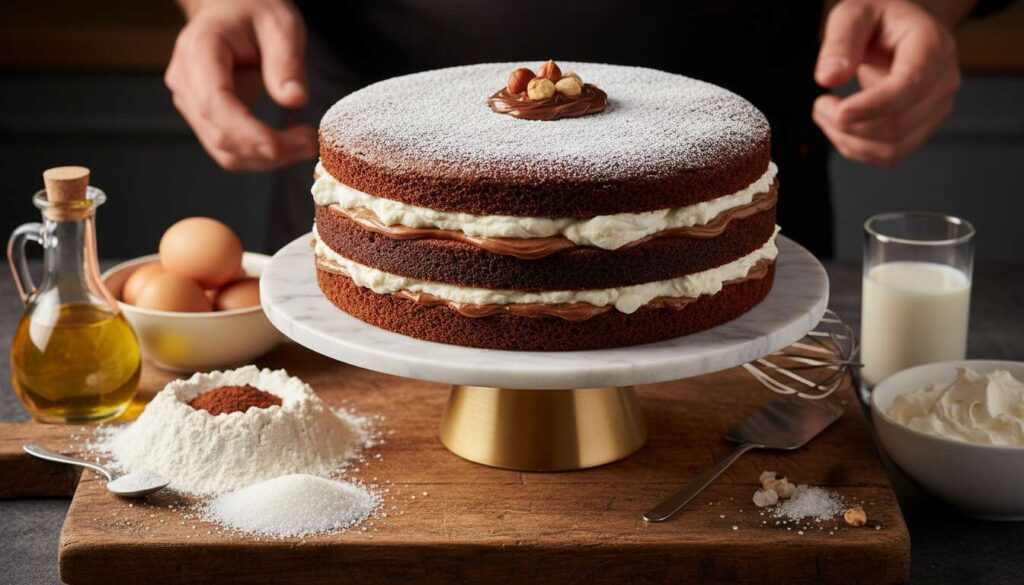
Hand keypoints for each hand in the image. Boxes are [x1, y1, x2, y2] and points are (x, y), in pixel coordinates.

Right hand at [165, 0, 317, 169]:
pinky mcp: (203, 116)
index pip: (214, 103)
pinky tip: (288, 144)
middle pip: (220, 134)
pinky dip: (259, 155)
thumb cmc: (255, 10)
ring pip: (224, 150)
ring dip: (266, 159)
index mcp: (199, 50)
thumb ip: (286, 60)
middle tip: (310, 143)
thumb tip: (294, 99)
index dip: (245, 132)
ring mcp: (190, 101)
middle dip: (267, 150)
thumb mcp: (281, 24)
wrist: (233, 8)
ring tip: (305, 143)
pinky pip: (229, 148)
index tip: (280, 147)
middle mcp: (186, 79)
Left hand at [812, 0, 962, 165]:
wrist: (903, 27)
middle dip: (849, 125)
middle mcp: (943, 81)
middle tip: (820, 105)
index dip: (871, 106)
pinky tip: (842, 127)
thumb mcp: (854, 14)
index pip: (908, 87)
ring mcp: (936, 108)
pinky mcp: (923, 127)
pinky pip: (890, 154)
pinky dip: (857, 148)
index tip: (838, 112)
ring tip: (826, 114)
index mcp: (932, 47)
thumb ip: (841, 41)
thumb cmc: (882, 18)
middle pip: (897, 125)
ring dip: (849, 141)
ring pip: (892, 148)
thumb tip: (829, 77)